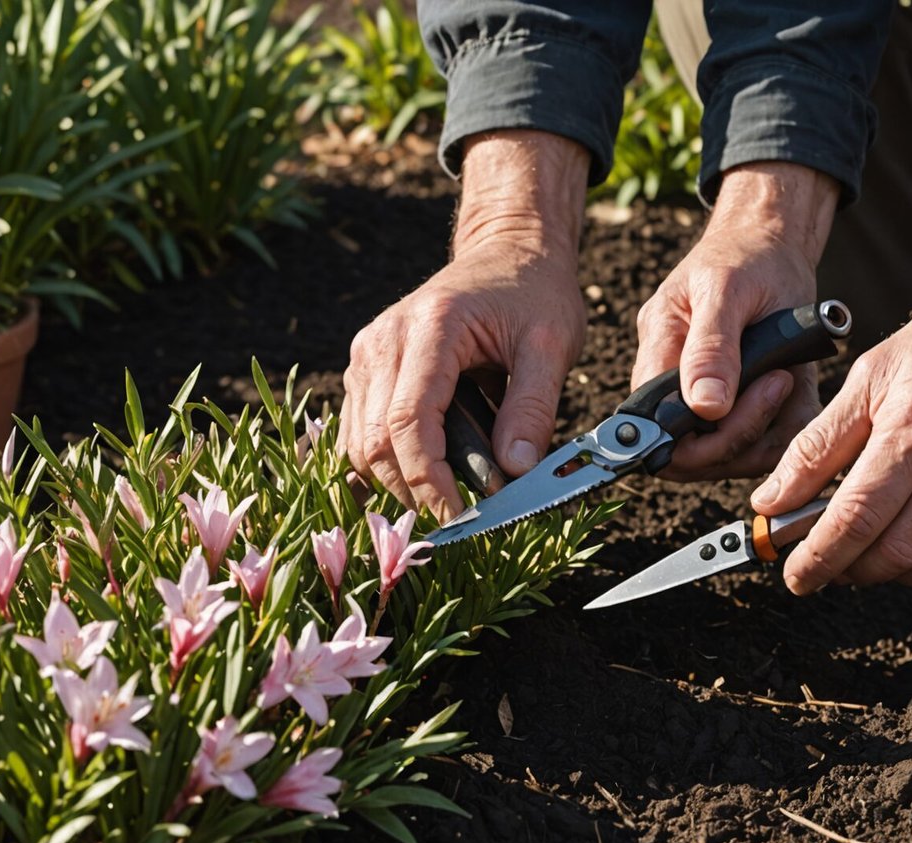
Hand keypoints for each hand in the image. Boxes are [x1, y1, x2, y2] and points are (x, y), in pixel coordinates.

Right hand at [340, 132, 589, 521]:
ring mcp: (368, 353)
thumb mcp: (553, 345)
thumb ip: (534, 407)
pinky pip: (360, 431)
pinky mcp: (367, 368)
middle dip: (413, 491)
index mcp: (431, 327)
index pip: (409, 421)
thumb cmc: (534, 293)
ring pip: (359, 443)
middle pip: (374, 440)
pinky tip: (426, 481)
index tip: (462, 516)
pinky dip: (387, 465)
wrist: (508, 251)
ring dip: (399, 483)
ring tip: (452, 500)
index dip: (429, 479)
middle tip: (462, 521)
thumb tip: (516, 471)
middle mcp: (384, 340)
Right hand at [632, 162, 838, 480]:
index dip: (695, 438)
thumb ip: (710, 349)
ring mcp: (713, 406)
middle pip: (693, 458)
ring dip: (769, 427)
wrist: (775, 246)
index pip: (656, 432)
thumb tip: (704, 408)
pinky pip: (766, 445)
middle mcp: (679, 391)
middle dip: (740, 432)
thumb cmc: (744, 257)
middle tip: (778, 380)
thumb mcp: (725, 289)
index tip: (736, 400)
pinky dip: (787, 423)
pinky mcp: (748, 411)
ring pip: (734, 459)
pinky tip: (794, 385)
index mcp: (658, 359)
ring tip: (786, 376)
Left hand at [752, 173, 911, 590]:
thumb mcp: (872, 374)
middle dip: (851, 570)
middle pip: (894, 551)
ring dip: (896, 575)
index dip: (818, 558)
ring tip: (875, 555)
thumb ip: (818, 443)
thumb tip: (770, 501)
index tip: (796, 576)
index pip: (854, 517)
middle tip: (831, 564)